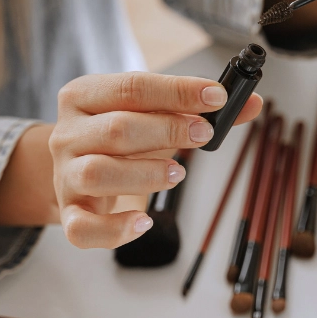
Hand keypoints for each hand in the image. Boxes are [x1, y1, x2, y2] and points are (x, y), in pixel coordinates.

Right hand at [49, 72, 261, 248]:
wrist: (74, 169)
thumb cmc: (118, 138)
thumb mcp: (152, 115)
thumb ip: (198, 109)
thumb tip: (252, 103)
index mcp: (84, 96)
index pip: (131, 87)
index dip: (177, 92)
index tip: (216, 97)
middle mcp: (67, 133)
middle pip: (117, 129)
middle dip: (167, 130)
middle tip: (203, 134)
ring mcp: (65, 175)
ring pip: (99, 173)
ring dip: (146, 174)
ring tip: (177, 173)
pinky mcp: (69, 213)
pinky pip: (83, 228)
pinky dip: (116, 229)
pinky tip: (145, 222)